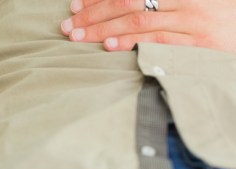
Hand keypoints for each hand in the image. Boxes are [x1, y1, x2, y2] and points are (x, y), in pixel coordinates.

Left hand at [60, 0, 235, 52]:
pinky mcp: (198, 44)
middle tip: (68, 25)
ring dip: (104, 29)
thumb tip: (124, 5)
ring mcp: (191, 21)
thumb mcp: (187, 1)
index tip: (76, 4)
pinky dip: (132, 43)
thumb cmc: (216, 13)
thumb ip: (154, 2)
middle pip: (129, 1)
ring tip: (79, 36)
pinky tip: (109, 47)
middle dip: (94, 13)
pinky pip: (159, 42)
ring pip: (139, 21)